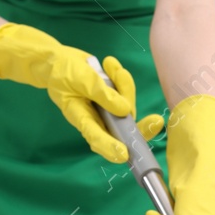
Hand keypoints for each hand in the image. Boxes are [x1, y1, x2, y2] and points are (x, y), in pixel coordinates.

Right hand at [0, 23, 163, 162]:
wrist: (59, 61)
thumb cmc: (63, 72)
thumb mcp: (80, 80)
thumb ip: (102, 94)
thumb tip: (125, 110)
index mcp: (82, 119)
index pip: (97, 138)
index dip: (110, 148)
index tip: (124, 154)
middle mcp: (98, 119)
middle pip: (122, 132)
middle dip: (140, 127)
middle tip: (156, 121)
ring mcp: (107, 110)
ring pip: (127, 107)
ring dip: (124, 85)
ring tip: (109, 65)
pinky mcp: (113, 98)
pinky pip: (126, 92)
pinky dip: (122, 78)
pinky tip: (109, 64)